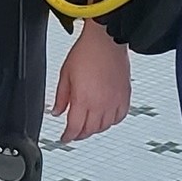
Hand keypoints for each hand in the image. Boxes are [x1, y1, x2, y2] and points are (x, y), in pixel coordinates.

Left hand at [52, 21, 130, 141]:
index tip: (64, 138)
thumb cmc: (86, 53)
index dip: (68, 136)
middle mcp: (100, 104)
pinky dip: (111, 122)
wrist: (106, 42)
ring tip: (87, 127)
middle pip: (90, 130)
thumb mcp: (65, 74)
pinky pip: (119, 118)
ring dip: (95, 130)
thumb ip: (61, 96)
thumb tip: (56, 111)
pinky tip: (106, 119)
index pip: (74, 127)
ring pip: (105, 127)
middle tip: (74, 134)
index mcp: (83, 99)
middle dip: (80, 134)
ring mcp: (114, 102)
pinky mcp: (125, 97)